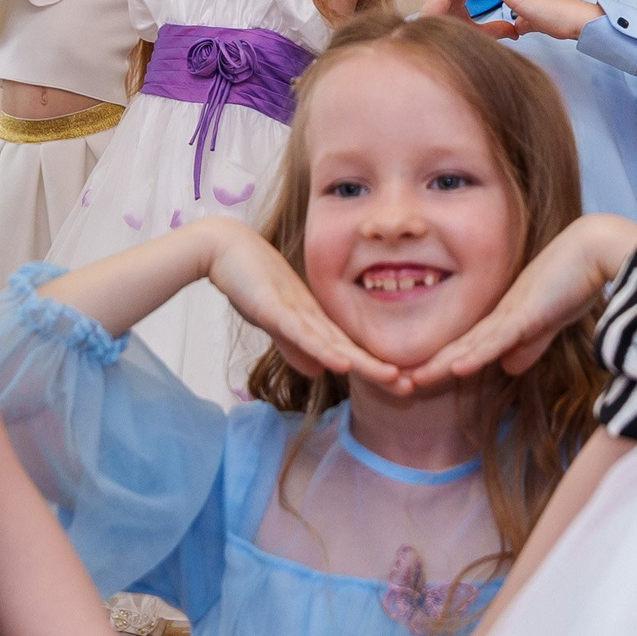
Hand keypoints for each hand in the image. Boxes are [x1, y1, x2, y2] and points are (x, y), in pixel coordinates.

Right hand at [201, 220, 399, 387]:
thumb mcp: (275, 322)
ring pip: (334, 342)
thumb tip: (317, 373)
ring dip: (364, 361)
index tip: (403, 387)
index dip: (374, 369)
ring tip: (393, 377)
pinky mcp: (275, 307)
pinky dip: (324, 349)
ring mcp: (296, 310)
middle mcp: (312, 315)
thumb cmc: (249, 283)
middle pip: (350, 348)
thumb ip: (295, 347)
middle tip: (413, 387)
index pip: (349, 350)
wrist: (224, 248)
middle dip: (380, 369)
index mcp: (314, 321)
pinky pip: (303, 332)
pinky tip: (344, 363)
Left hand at [405, 214, 636, 388]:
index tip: (419, 378)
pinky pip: (498, 338)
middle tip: (399, 383)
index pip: (469, 345)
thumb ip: (530, 344)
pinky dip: (477, 355)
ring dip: (443, 364)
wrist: (596, 249)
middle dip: (432, 366)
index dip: (445, 362)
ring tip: (413, 380)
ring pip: (471, 345)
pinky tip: (457, 368)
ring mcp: (512, 313)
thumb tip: (508, 367)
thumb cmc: (576, 280)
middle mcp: (502, 314)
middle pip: (460, 346)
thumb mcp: (549, 321)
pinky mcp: (528, 313)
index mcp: (506, 317)